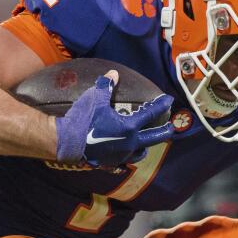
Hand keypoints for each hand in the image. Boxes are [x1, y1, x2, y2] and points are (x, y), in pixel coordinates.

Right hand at [54, 71, 174, 166]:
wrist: (67, 142)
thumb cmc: (83, 119)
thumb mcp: (95, 98)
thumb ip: (106, 86)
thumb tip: (113, 74)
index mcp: (129, 127)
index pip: (151, 114)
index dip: (161, 105)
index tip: (169, 100)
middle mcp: (130, 143)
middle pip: (154, 138)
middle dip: (164, 132)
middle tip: (170, 128)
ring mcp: (121, 156)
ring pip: (140, 153)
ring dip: (145, 146)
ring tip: (146, 142)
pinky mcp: (111, 164)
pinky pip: (124, 163)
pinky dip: (128, 158)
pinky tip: (125, 156)